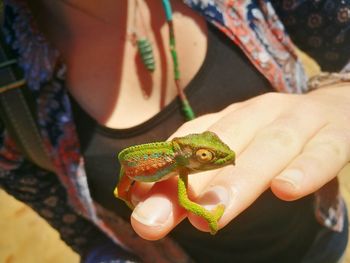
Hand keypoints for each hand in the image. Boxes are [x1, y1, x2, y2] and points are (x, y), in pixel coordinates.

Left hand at [129, 85, 349, 239]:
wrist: (336, 108)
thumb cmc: (276, 135)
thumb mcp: (237, 149)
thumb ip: (197, 172)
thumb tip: (148, 198)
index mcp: (233, 118)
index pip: (192, 141)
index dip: (163, 168)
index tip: (135, 197)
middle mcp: (260, 114)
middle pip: (223, 145)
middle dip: (188, 182)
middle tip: (155, 219)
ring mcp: (298, 121)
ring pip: (268, 147)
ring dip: (238, 178)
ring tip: (211, 211)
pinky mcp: (335, 135)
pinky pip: (321, 152)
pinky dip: (305, 169)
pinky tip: (285, 189)